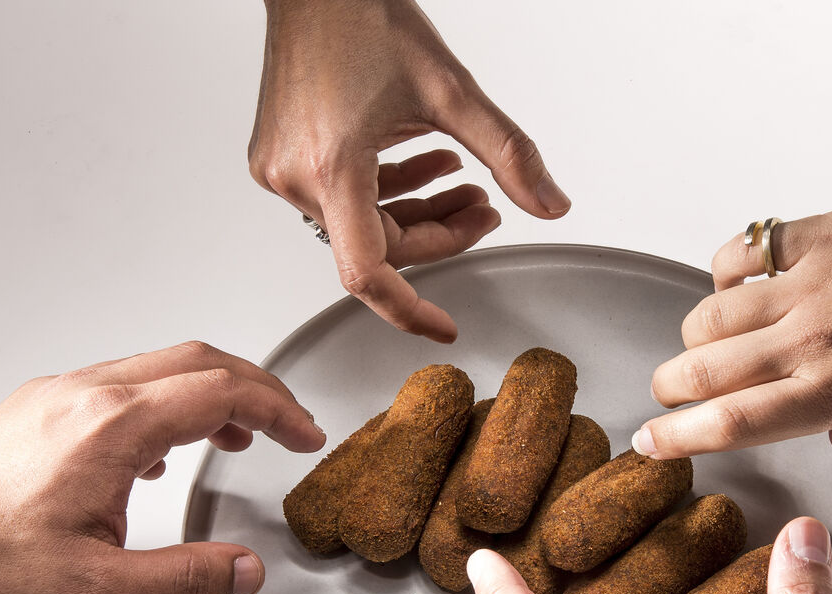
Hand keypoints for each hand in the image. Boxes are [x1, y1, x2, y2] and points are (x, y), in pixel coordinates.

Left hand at [0, 341, 325, 593]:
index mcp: (113, 428)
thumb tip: (246, 571)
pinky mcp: (33, 414)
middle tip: (287, 424)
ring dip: (211, 392)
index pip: (223, 391)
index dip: (279, 410)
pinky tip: (157, 454)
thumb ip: (185, 581)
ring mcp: (55, 399)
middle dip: (256, 388)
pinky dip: (166, 404)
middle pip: (197, 361)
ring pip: (157, 368)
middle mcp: (86, 397)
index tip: (307, 435)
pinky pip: (119, 386)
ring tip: (237, 436)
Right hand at [249, 0, 569, 341]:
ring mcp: (282, 169)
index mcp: (332, 167)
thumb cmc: (362, 15)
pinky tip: (428, 164)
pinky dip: (387, 191)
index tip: (445, 325)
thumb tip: (552, 204)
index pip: (370, 274)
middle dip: (440, 233)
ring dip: (419, 212)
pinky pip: (341, 199)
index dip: (411, 310)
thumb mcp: (452, 89)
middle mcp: (296, 177)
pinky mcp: (280, 157)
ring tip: (465, 183)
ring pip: (363, 224)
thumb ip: (508, 153)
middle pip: (380, 245)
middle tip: (486, 209)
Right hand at [633, 173, 831, 456]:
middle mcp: (814, 344)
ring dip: (695, 332)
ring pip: (710, 313)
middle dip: (670, 385)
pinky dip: (726, 269)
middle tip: (670, 388)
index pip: (732, 425)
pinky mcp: (818, 235)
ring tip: (710, 335)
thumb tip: (829, 434)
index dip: (678, 436)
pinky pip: (743, 252)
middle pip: (703, 370)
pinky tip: (742, 278)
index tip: (649, 440)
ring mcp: (811, 285)